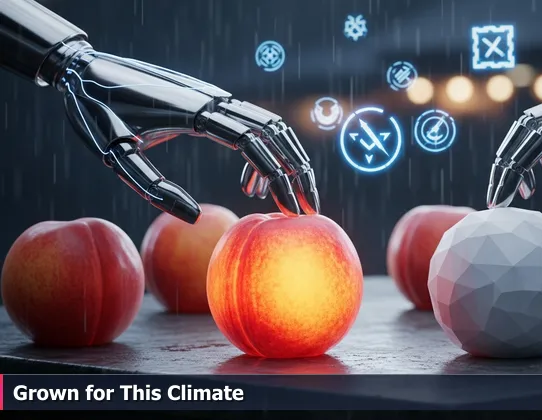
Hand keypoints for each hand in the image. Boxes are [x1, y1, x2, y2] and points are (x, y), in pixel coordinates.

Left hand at [59, 45, 318, 222]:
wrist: (84, 69)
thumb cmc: (96, 112)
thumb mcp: (115, 155)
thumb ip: (153, 187)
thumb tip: (194, 215)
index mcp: (195, 111)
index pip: (254, 142)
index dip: (279, 175)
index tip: (293, 207)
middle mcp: (213, 100)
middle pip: (275, 132)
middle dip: (298, 171)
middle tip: (308, 209)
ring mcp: (215, 97)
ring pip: (269, 126)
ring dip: (287, 160)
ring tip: (289, 198)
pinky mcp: (210, 101)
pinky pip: (249, 125)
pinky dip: (262, 153)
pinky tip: (249, 183)